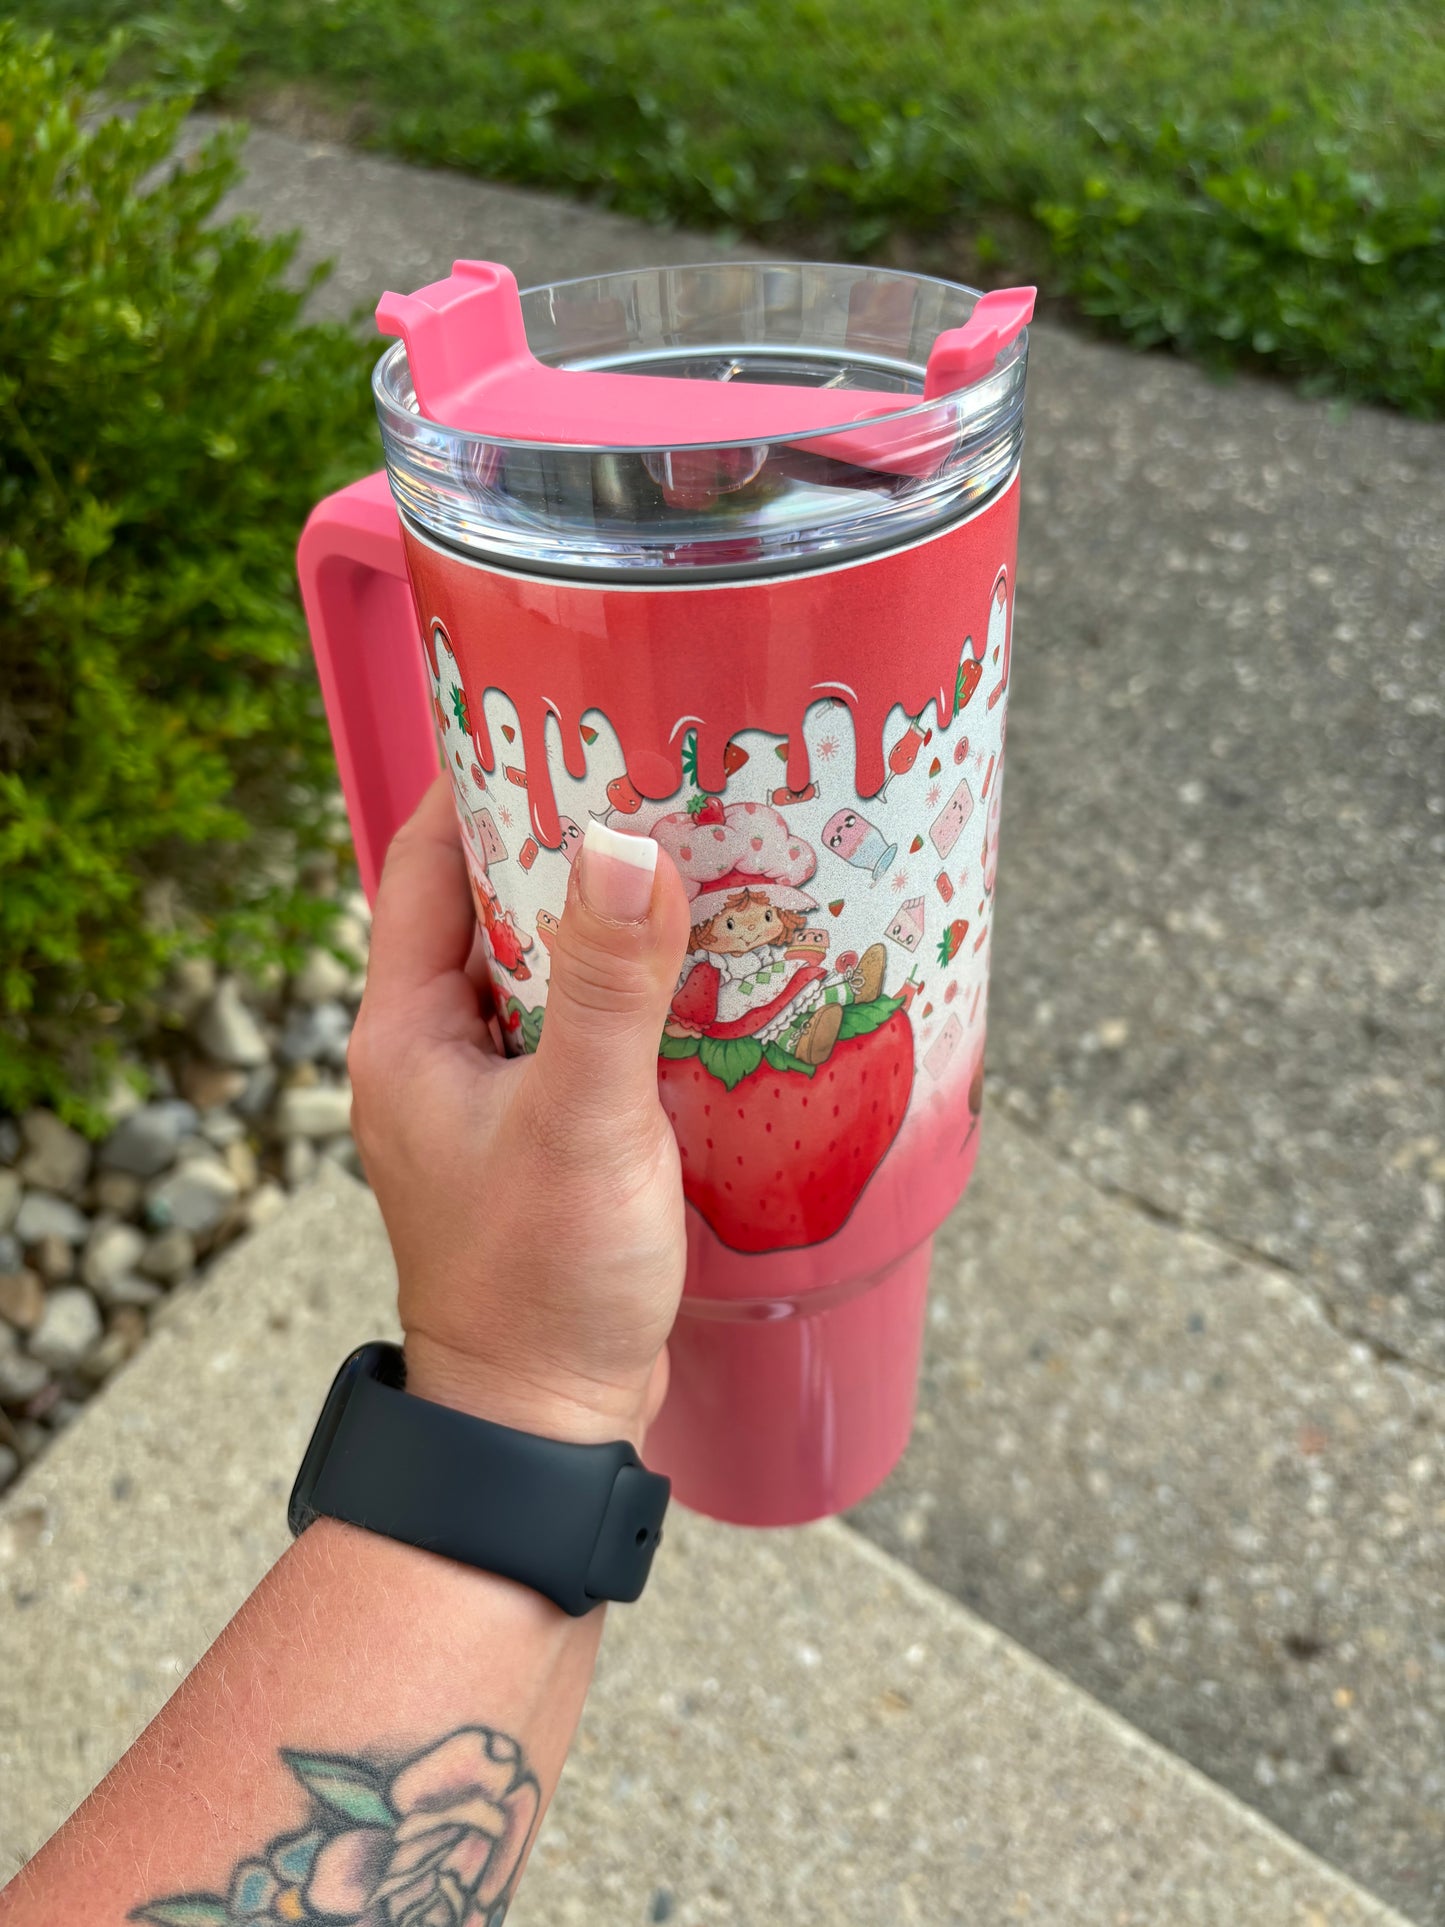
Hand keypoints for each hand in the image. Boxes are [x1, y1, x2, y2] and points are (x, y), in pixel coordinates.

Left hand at [348, 779, 691, 1447]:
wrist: (543, 1427)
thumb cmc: (541, 1284)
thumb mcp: (581, 1123)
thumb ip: (604, 986)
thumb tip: (627, 841)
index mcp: (407, 1029)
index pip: (428, 861)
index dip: (484, 780)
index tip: (561, 716)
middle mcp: (437, 1049)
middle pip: (495, 903)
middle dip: (570, 840)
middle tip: (661, 777)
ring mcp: (492, 1093)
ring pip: (550, 967)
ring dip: (613, 918)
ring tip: (702, 856)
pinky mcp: (548, 1132)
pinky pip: (587, 1028)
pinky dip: (639, 991)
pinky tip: (712, 972)